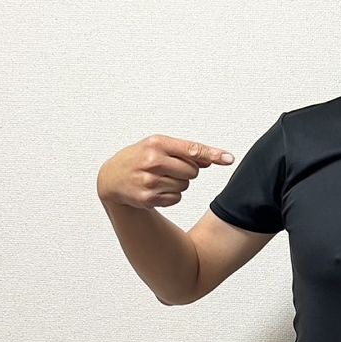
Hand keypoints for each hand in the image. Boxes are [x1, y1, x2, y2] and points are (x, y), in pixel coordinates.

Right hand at [97, 135, 233, 208]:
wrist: (111, 178)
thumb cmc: (138, 158)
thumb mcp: (158, 146)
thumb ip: (185, 151)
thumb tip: (210, 160)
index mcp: (156, 143)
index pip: (192, 150)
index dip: (213, 154)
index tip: (229, 159)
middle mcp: (152, 161)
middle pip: (192, 171)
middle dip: (187, 171)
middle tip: (169, 168)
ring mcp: (149, 180)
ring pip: (185, 185)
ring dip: (177, 183)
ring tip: (158, 178)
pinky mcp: (148, 198)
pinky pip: (176, 198)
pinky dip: (170, 195)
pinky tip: (155, 188)